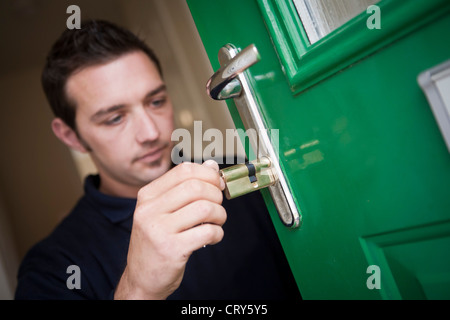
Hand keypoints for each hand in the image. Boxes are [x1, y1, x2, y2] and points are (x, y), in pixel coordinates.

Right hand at [114, 160, 226, 299]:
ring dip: (220, 215)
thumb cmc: (157, 240)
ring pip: (205, 208)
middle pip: (196, 187)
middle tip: (218, 205)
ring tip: (217, 222)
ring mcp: (158, 230)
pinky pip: (207, 232)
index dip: (207, 174)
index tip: (217, 183)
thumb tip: (211, 166)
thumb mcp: (163, 211)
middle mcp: (149, 210)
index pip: (183, 171)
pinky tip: (212, 237)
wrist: (142, 277)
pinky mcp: (171, 249)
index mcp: (147, 196)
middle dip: (216, 194)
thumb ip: (185, 188)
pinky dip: (218, 233)